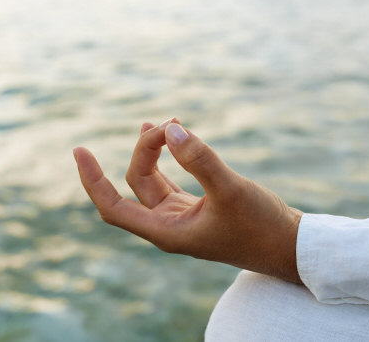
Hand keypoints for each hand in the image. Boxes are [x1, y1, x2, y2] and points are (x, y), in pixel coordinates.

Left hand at [74, 119, 302, 283]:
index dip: (92, 180)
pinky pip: (172, 181)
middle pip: (137, 184)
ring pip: (154, 181)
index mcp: (167, 232)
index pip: (113, 208)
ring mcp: (184, 217)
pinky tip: (174, 140)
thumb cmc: (261, 225)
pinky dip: (170, 159)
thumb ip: (200, 159)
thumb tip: (169, 130)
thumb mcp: (230, 189)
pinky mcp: (200, 208)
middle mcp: (170, 226)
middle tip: (169, 123)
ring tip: (162, 123)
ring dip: (154, 152)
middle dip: (145, 150)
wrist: (288, 245)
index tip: (80, 151)